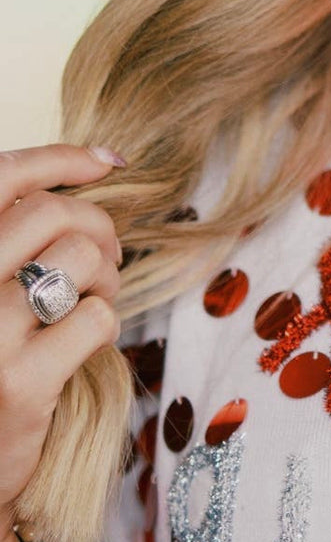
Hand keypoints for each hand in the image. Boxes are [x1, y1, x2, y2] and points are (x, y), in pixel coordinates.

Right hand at [0, 144, 124, 517]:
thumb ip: (16, 237)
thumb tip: (103, 162)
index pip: (1, 178)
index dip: (61, 157)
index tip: (109, 162)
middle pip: (53, 213)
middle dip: (98, 226)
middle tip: (106, 258)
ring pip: (83, 260)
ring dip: (107, 277)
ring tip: (93, 302)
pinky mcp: (19, 384)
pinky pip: (98, 317)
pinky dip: (105, 323)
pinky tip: (85, 343)